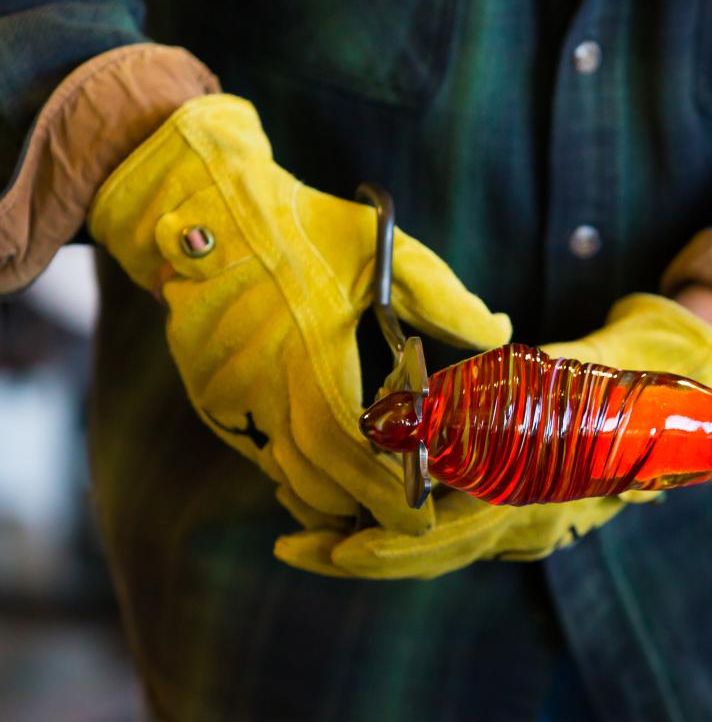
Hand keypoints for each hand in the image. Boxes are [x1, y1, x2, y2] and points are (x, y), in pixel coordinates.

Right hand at [88, 94, 509, 533]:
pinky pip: (257, 452)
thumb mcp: (382, 253)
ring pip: (283, 473)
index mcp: (307, 350)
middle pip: (315, 478)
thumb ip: (446, 300)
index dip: (384, 486)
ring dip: (328, 490)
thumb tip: (501, 334)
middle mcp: (259, 384)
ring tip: (373, 492)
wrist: (201, 208)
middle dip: (362, 504)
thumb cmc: (300, 227)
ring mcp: (225, 397)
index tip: (422, 511)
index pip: (348, 446)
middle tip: (407, 513)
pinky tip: (329, 460)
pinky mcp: (208, 398)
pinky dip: (295, 467)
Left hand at [274, 293, 711, 579]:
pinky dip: (396, 529)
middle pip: (431, 555)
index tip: (343, 547)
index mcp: (542, 497)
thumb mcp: (582, 374)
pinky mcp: (507, 509)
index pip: (456, 537)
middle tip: (294, 549)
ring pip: (434, 550)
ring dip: (369, 546)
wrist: (673, 404)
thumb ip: (528, 384)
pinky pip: (446, 531)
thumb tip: (451, 401)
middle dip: (360, 556)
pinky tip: (351, 518)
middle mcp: (528, 523)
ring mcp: (519, 523)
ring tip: (304, 539)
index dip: (396, 547)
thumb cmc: (629, 376)